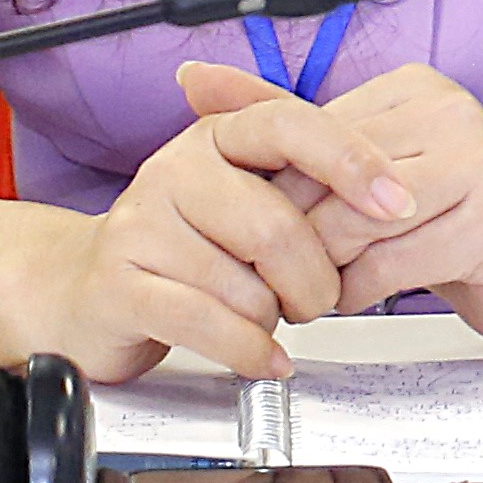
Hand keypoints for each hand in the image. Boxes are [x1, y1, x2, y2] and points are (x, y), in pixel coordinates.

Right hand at [6, 61, 415, 381]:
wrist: (81, 291)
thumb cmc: (187, 243)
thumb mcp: (249, 192)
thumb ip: (311, 170)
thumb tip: (397, 153)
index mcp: (217, 135)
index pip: (294, 125)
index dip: (353, 164)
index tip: (400, 203)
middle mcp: (172, 171)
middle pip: (277, 224)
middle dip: (316, 276)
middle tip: (318, 296)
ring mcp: (139, 228)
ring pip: (246, 282)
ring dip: (274, 315)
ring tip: (268, 314)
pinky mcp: (118, 288)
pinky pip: (207, 322)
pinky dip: (249, 348)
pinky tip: (266, 356)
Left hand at [288, 64, 482, 342]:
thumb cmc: (453, 216)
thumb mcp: (365, 162)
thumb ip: (283, 122)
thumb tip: (196, 78)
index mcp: (415, 87)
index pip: (307, 136)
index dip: (276, 195)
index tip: (272, 230)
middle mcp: (451, 113)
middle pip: (324, 180)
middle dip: (294, 239)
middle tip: (284, 270)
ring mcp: (479, 163)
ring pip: (350, 223)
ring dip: (322, 271)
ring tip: (323, 285)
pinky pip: (386, 266)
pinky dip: (357, 294)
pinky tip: (363, 295)